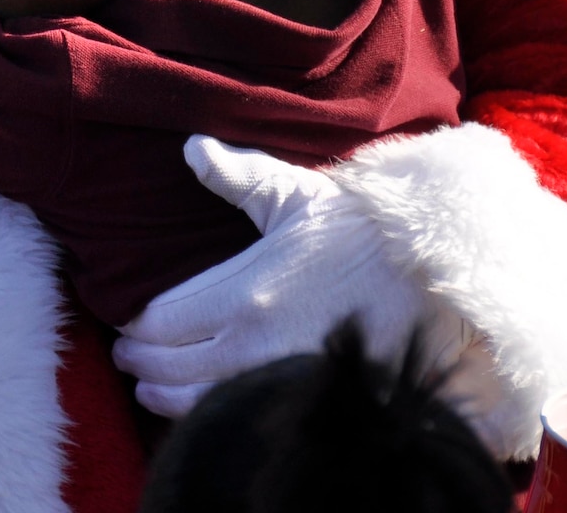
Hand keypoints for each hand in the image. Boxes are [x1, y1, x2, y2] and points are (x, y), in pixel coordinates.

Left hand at [111, 137, 466, 417]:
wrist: (441, 278)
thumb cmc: (365, 233)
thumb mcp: (297, 195)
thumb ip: (236, 175)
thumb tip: (190, 147)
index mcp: (241, 294)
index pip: (157, 322)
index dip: (132, 326)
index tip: (125, 324)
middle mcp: (251, 347)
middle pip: (165, 368)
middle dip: (140, 362)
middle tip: (129, 356)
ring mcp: (278, 382)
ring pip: (194, 405)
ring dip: (165, 395)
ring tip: (153, 386)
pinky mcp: (306, 403)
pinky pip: (240, 420)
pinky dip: (209, 415)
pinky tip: (204, 404)